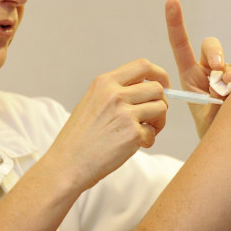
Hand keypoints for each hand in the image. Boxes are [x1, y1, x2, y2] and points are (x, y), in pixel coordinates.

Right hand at [46, 59, 169, 192]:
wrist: (67, 164)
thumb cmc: (78, 138)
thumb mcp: (91, 102)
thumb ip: (115, 92)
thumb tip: (146, 90)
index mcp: (104, 83)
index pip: (142, 66)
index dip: (159, 74)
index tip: (164, 85)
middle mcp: (115, 94)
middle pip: (157, 88)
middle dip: (161, 102)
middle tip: (153, 117)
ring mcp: (124, 113)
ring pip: (161, 108)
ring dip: (158, 122)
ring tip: (144, 132)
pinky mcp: (132, 134)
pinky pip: (153, 133)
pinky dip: (148, 141)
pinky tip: (134, 146)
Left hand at [165, 0, 230, 137]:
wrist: (229, 145)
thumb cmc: (211, 128)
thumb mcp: (202, 110)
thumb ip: (209, 92)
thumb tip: (228, 79)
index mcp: (191, 74)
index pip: (181, 44)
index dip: (175, 22)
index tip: (171, 1)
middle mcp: (211, 69)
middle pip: (211, 46)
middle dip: (215, 54)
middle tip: (218, 70)